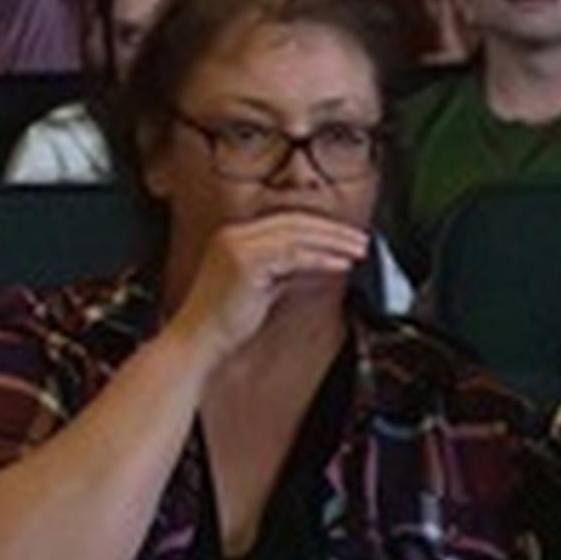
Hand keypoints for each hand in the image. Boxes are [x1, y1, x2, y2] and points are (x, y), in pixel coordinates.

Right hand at [173, 210, 369, 359]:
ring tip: (358, 250)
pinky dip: (322, 258)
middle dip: (333, 230)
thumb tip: (315, 261)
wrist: (198, 338)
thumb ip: (282, 269)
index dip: (320, 226)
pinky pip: (293, 255)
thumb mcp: (260, 285)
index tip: (346, 235)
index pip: (284, 221)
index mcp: (232, 236)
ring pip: (296, 235)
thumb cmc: (224, 319)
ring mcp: (237, 246)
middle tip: (361, 240)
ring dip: (334, 241)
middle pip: (293, 222)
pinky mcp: (245, 263)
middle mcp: (232, 235)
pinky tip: (341, 264)